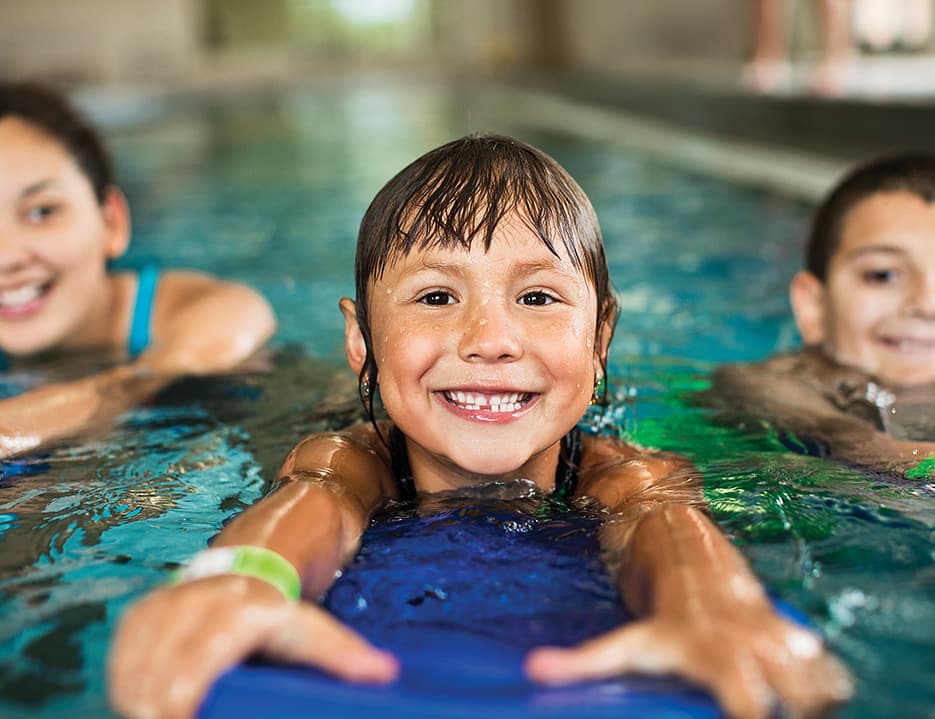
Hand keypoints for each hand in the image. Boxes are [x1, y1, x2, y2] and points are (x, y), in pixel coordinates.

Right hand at [108, 575, 398, 718]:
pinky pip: (122, 656)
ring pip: (136, 670)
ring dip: (141, 702)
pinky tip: (139, 703)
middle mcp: (199, 604)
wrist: (259, 551)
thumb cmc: (282, 602)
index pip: (199, 675)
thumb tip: (384, 674)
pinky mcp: (143, 611)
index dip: (183, 710)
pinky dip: (127, 684)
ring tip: (158, 716)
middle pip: (162, 681)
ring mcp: (166, 605)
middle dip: (161, 712)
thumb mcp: (311, 626)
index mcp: (240, 613)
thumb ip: (338, 654)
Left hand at [525, 605, 851, 718]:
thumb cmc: (659, 616)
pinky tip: (811, 695)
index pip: (746, 710)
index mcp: (715, 659)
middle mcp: (753, 648)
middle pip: (799, 700)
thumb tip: (534, 669)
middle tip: (777, 716)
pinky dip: (826, 684)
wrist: (689, 554)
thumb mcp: (625, 642)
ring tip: (797, 708)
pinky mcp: (791, 633)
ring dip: (814, 699)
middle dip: (798, 714)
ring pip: (820, 681)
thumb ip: (584, 661)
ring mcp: (778, 639)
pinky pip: (826, 667)